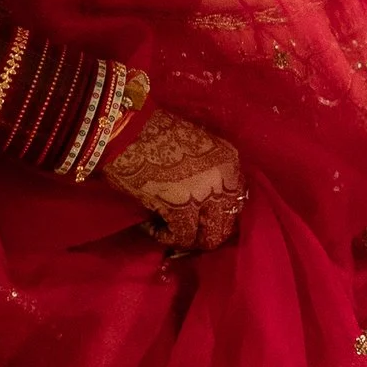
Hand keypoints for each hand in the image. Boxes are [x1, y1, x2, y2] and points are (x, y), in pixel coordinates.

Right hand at [105, 102, 247, 253]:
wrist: (129, 128)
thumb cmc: (155, 134)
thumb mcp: (197, 151)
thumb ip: (209, 174)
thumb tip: (206, 204)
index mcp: (230, 162)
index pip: (236, 202)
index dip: (218, 215)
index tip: (201, 219)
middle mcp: (225, 179)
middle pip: (226, 224)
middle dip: (206, 233)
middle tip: (186, 231)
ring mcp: (206, 194)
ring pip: (209, 237)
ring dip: (189, 239)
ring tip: (169, 230)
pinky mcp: (182, 207)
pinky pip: (182, 237)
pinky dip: (165, 237)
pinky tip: (151, 227)